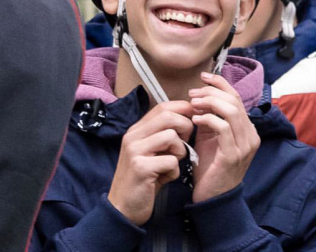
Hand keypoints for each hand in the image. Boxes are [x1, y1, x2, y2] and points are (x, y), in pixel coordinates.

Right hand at [108, 100, 192, 224]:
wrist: (122, 208)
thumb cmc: (142, 180)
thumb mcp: (149, 153)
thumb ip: (162, 136)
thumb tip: (186, 121)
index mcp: (136, 130)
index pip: (162, 107)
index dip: (182, 109)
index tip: (193, 118)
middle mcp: (133, 136)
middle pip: (167, 116)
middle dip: (185, 127)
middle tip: (186, 143)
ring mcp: (135, 150)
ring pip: (171, 137)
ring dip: (180, 151)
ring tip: (172, 163)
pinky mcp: (141, 168)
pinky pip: (170, 161)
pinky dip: (174, 171)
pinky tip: (165, 178)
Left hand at [190, 72, 259, 203]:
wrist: (211, 196)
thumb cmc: (209, 165)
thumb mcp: (209, 135)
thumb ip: (209, 116)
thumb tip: (199, 95)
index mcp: (246, 129)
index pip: (236, 97)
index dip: (220, 83)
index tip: (203, 76)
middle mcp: (251, 136)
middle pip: (234, 101)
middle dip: (210, 92)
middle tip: (192, 94)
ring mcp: (244, 146)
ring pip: (231, 111)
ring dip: (209, 103)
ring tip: (193, 105)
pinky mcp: (234, 155)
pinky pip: (223, 127)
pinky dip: (208, 118)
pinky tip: (195, 119)